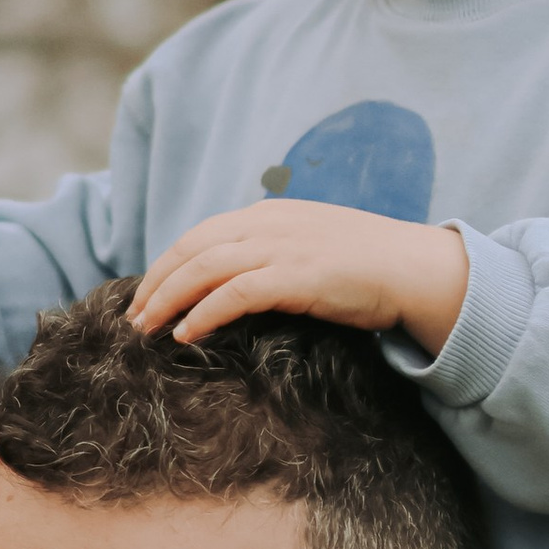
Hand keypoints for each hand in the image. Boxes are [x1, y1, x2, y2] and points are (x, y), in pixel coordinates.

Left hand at [128, 204, 470, 351]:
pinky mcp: (298, 276)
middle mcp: (269, 224)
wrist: (416, 269)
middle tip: (132, 318)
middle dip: (155, 283)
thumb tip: (239, 286)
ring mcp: (283, 247)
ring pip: (203, 268)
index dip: (167, 265)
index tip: (147, 294)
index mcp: (269, 214)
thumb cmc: (368, 267)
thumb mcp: (311, 249)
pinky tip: (185, 334)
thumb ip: (275, 256)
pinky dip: (203, 313)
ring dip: (167, 299)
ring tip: (145, 330)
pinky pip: (234, 293)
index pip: (200, 234)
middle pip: (191, 249)